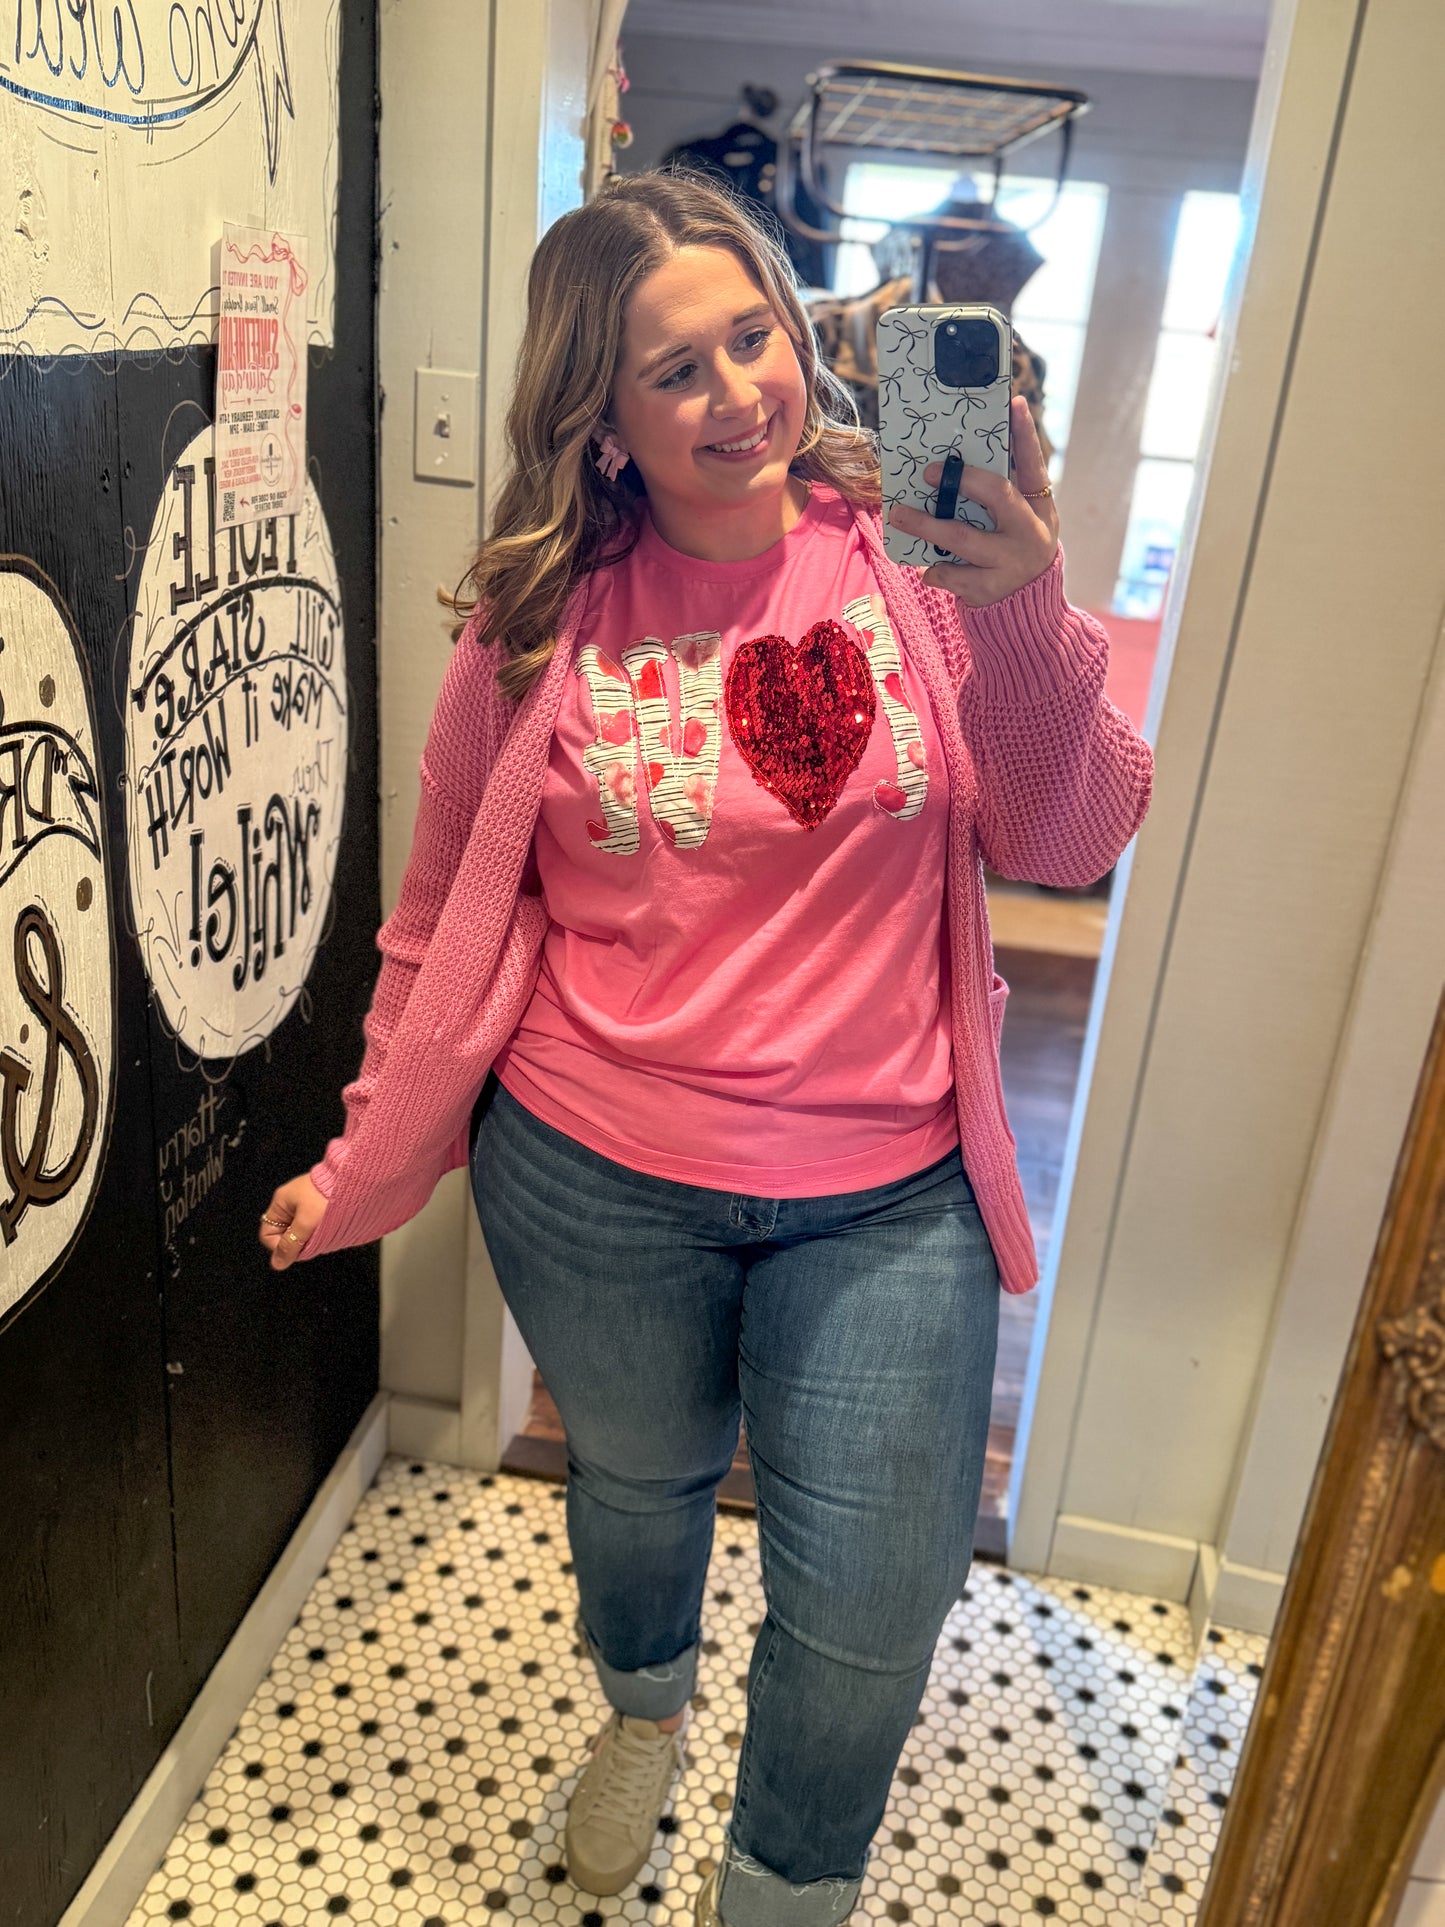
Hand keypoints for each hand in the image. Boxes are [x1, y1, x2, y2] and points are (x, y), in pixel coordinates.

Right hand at [259, 1173, 326, 1270]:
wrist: (356, 1179)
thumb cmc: (328, 1196)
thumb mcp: (306, 1223)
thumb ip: (291, 1245)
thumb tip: (277, 1264)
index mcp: (281, 1202)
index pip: (268, 1234)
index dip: (280, 1246)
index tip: (297, 1249)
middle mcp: (291, 1202)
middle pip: (285, 1234)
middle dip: (298, 1242)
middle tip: (314, 1240)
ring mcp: (305, 1203)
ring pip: (301, 1231)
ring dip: (311, 1236)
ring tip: (324, 1232)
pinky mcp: (320, 1204)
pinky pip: (314, 1224)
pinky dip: (320, 1230)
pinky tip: (330, 1228)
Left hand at [886, 395, 1059, 607]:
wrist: (1027, 614)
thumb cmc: (1013, 552)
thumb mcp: (1019, 523)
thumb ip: (998, 497)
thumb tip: (955, 463)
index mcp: (1039, 509)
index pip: (1034, 465)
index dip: (1025, 434)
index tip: (1013, 403)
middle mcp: (1030, 533)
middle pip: (997, 494)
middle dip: (961, 479)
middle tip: (929, 472)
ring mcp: (1011, 563)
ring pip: (962, 537)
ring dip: (926, 524)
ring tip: (899, 514)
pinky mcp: (990, 590)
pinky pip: (951, 574)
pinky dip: (934, 569)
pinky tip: (926, 568)